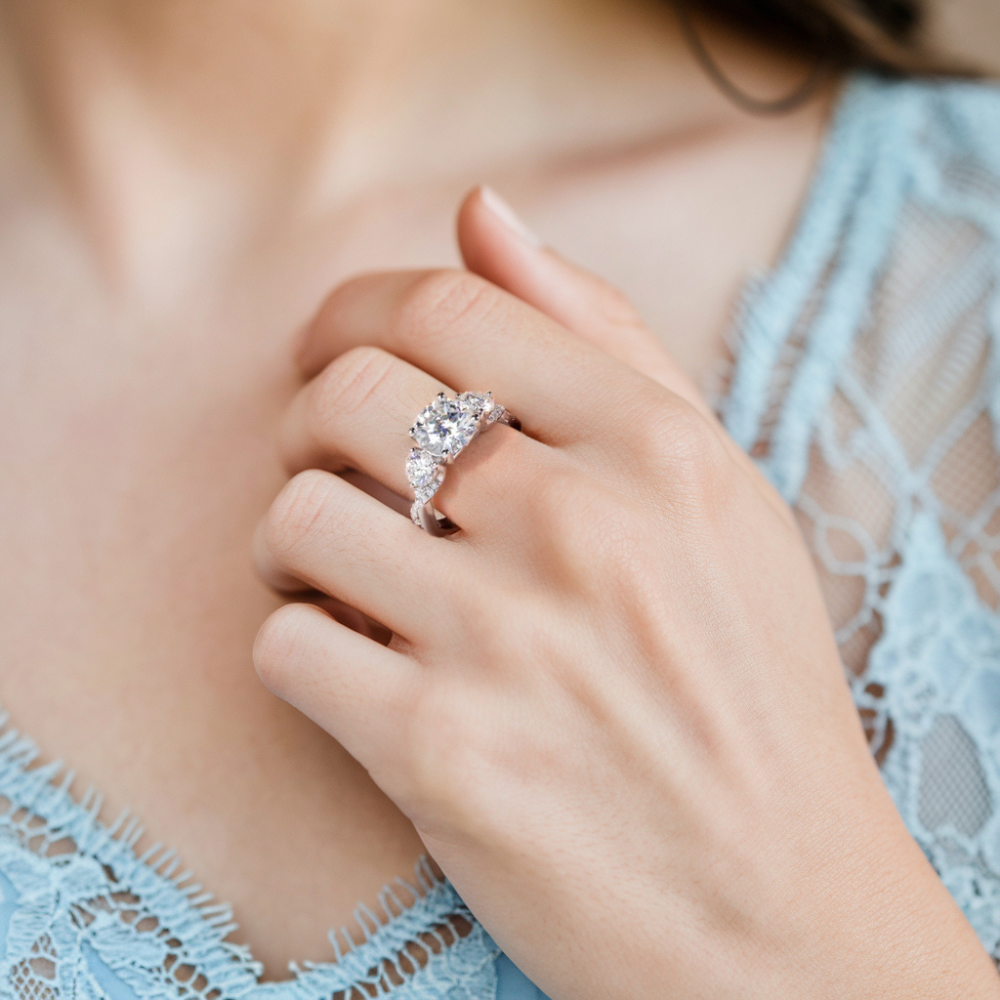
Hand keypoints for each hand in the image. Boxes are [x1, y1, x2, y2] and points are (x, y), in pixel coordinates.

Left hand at [252, 189, 996, 997]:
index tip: (328, 345)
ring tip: (340, 577)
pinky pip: (286, 646)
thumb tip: (483, 215)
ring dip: (290, 542)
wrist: (775, 909)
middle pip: (347, 396)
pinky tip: (353, 664)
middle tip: (328, 468)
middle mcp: (582, 528)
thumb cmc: (747, 694)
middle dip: (304, 422)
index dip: (352, 310)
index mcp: (657, 450)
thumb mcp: (716, 496)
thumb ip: (603, 339)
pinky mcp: (438, 755)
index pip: (445, 306)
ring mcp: (505, 643)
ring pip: (294, 517)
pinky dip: (297, 647)